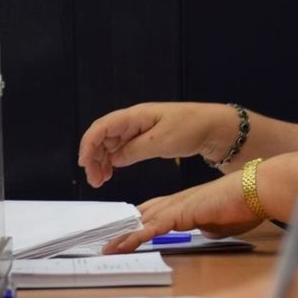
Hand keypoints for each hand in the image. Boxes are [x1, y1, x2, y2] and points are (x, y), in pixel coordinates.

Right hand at [78, 103, 234, 187]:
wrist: (213, 128)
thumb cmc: (191, 128)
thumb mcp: (162, 142)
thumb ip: (135, 150)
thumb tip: (114, 159)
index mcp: (135, 116)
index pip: (102, 127)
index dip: (89, 144)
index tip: (84, 163)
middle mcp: (133, 122)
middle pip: (102, 137)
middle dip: (93, 157)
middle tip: (94, 180)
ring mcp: (137, 130)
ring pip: (110, 145)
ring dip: (102, 162)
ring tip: (100, 181)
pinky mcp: (144, 139)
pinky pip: (121, 150)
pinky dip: (113, 162)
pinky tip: (111, 173)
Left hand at [101, 172, 263, 252]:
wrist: (257, 189)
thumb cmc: (245, 205)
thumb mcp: (222, 224)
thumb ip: (210, 228)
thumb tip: (206, 233)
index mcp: (185, 204)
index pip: (154, 213)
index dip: (138, 224)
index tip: (124, 234)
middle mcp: (177, 202)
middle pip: (143, 216)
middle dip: (124, 230)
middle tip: (106, 243)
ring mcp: (178, 206)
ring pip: (144, 222)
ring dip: (124, 237)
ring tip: (107, 249)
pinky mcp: (182, 212)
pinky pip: (154, 227)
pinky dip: (137, 237)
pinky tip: (123, 246)